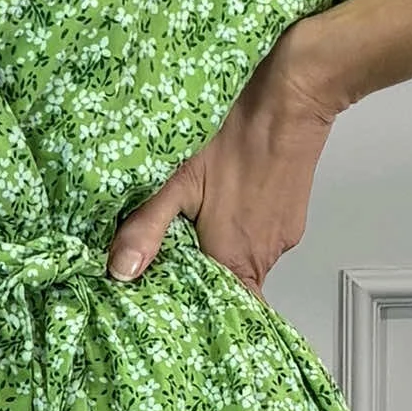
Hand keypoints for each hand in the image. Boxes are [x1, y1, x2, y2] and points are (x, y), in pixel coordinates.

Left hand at [106, 13, 346, 300]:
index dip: (198, 314)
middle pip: (233, 289)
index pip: (223, 313)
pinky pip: (260, 237)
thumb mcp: (177, 179)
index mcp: (234, 259)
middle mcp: (264, 255)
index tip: (175, 312)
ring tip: (191, 229)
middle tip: (171, 269)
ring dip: (219, 251)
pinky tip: (220, 203)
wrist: (291, 96)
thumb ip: (147, 228)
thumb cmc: (234, 133)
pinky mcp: (291, 214)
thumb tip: (120, 271)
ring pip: (245, 261)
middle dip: (203, 282)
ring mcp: (282, 234)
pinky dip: (238, 229)